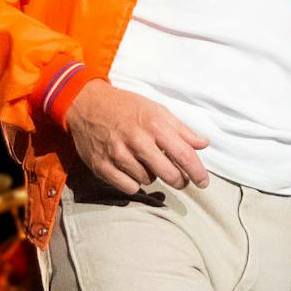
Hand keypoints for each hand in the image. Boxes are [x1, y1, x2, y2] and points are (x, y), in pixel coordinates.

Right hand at [64, 80, 211, 192]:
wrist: (87, 103)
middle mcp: (137, 140)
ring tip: (145, 162)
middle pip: (169, 174)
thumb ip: (181, 129)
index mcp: (154, 124)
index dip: (197, 172)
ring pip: (148, 181)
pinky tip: (132, 170)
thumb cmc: (125, 107)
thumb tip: (203, 144)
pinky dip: (134, 183)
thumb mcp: (156, 110)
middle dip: (179, 180)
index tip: (203, 182)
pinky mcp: (102, 165)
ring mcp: (118, 154)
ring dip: (152, 176)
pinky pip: (128, 187)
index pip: (183, 154)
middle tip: (179, 178)